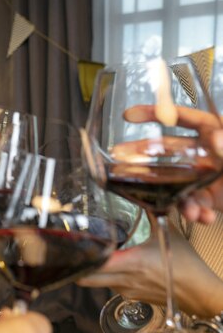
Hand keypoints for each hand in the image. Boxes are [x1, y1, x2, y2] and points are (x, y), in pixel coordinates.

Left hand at [77, 223, 222, 316]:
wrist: (201, 293)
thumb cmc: (186, 264)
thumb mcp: (167, 234)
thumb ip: (152, 214)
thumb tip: (143, 194)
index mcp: (132, 262)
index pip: (95, 263)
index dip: (79, 255)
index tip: (71, 244)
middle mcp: (125, 279)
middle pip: (86, 278)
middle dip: (76, 265)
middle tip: (73, 250)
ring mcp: (126, 290)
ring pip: (97, 282)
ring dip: (92, 270)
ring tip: (93, 253)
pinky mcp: (131, 297)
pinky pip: (110, 286)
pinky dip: (106, 276)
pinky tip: (112, 264)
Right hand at [124, 104, 222, 222]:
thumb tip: (214, 134)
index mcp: (218, 132)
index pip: (184, 117)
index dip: (156, 113)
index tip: (130, 115)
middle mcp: (209, 151)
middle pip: (169, 149)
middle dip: (144, 156)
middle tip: (119, 159)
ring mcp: (208, 175)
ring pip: (178, 182)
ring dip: (179, 197)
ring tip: (191, 211)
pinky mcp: (210, 197)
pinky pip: (191, 202)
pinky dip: (195, 212)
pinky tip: (204, 218)